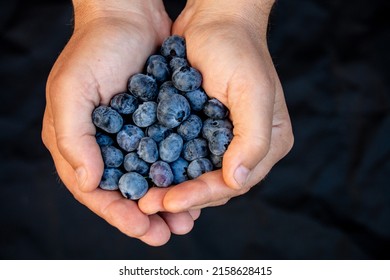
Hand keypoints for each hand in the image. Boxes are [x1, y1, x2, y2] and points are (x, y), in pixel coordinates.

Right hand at [42, 0, 199, 245]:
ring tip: (187, 220)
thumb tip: (88, 182)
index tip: (142, 229)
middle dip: (146, 215)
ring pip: (149, 179)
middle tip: (169, 233)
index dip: (117, 214)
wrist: (129, 17)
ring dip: (167, 201)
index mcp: (77, 142)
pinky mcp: (155, 124)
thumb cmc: (94, 49)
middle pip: (124, 192)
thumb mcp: (72, 90)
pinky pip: (167, 157)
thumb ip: (72, 138)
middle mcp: (104, 144)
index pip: (94, 191)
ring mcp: (131, 136)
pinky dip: (179, 175)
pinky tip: (195, 187)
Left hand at [139, 0, 293, 212]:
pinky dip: (166, 167)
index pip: (235, 182)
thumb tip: (237, 181)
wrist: (214, 19)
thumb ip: (253, 139)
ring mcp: (224, 138)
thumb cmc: (237, 48)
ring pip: (197, 174)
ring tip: (143, 196)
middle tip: (148, 204)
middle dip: (183, 196)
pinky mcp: (202, 128)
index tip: (169, 202)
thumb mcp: (252, 90)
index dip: (202, 195)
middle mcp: (247, 145)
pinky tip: (145, 174)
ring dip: (171, 186)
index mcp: (269, 143)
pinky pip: (184, 156)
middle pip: (215, 184)